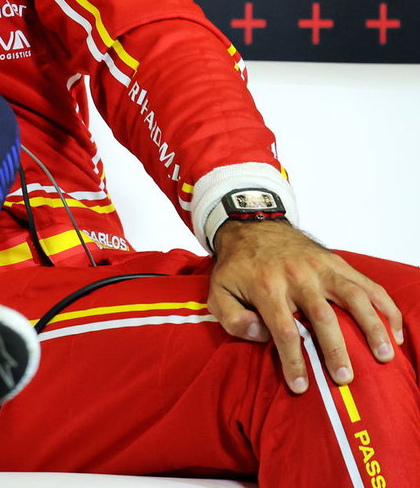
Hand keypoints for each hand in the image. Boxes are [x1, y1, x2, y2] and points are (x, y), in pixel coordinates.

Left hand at [208, 220, 403, 392]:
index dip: (294, 361)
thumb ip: (233, 318)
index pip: (284, 330)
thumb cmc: (238, 267)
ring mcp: (321, 268)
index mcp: (267, 286)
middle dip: (335, 350)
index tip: (301, 387)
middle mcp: (298, 276)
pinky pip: (367, 284)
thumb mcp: (218, 291)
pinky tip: (396, 331)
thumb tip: (261, 335)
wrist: (252, 226)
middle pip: (323, 317)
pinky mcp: (337, 263)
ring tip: (384, 356)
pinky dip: (386, 307)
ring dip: (371, 327)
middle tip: (344, 379)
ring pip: (353, 297)